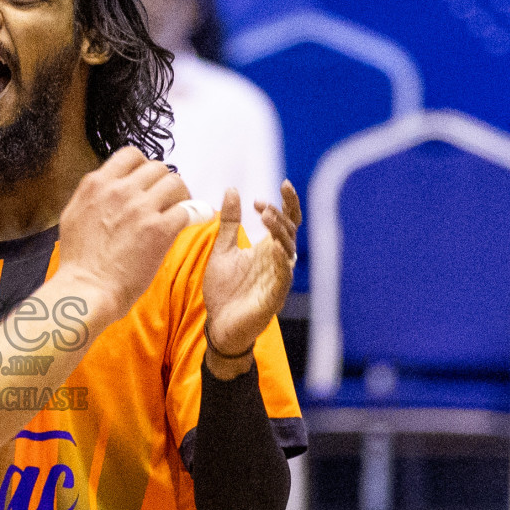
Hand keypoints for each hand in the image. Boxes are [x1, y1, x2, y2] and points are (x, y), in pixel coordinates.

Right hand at [56, 147, 190, 325]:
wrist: (86, 288)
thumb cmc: (78, 260)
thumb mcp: (74, 215)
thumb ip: (92, 196)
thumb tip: (104, 187)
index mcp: (98, 184)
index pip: (130, 155)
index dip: (143, 166)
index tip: (147, 181)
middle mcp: (120, 190)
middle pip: (157, 167)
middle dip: (164, 182)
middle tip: (167, 198)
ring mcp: (141, 208)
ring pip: (175, 183)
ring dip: (181, 195)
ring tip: (180, 208)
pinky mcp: (159, 229)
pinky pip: (186, 210)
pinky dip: (192, 215)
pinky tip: (190, 222)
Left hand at [202, 182, 301, 374]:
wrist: (218, 325)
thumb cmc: (224, 290)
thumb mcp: (223, 249)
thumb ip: (229, 222)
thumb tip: (232, 189)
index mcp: (268, 249)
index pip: (287, 220)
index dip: (289, 202)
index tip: (283, 184)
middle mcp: (277, 262)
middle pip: (291, 232)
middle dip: (280, 215)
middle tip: (261, 206)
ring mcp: (278, 279)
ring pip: (289, 250)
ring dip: (280, 232)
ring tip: (266, 217)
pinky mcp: (274, 297)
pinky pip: (284, 276)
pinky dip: (282, 261)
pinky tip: (277, 247)